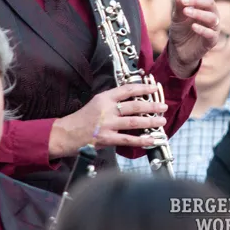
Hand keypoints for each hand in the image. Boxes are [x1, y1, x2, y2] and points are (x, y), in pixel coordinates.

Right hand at [48, 84, 167, 158]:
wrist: (66, 134)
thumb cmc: (82, 119)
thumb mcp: (96, 103)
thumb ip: (112, 101)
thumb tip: (133, 99)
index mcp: (104, 98)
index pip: (127, 90)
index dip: (143, 88)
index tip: (154, 89)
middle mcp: (107, 109)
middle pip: (134, 105)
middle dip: (152, 106)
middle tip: (163, 106)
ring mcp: (107, 124)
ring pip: (134, 121)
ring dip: (150, 122)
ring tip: (161, 121)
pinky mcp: (106, 138)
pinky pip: (128, 139)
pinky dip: (142, 140)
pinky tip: (151, 139)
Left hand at [166, 0, 219, 77]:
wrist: (179, 51)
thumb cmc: (180, 30)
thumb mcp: (176, 17)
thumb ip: (178, 6)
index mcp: (204, 5)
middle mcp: (211, 14)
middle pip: (210, 2)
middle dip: (196, 0)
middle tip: (183, 1)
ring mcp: (213, 28)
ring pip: (212, 17)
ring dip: (199, 13)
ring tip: (186, 12)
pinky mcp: (212, 41)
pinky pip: (211, 34)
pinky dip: (202, 29)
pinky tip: (193, 26)